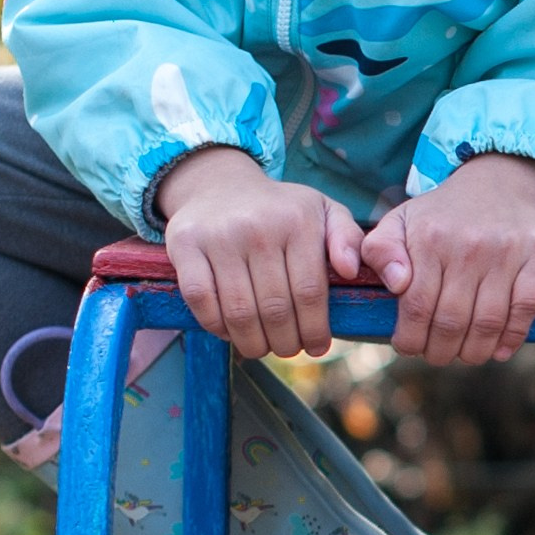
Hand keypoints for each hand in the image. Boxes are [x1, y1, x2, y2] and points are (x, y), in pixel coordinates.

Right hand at [158, 148, 362, 359]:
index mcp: (297, 222)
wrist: (219, 184)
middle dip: (285, 342)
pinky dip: (217, 326)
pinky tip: (230, 332)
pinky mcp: (185, 244)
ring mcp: (219, 236)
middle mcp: (258, 228)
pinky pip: (202, 300)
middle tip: (287, 349)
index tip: (316, 348)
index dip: (313, 330)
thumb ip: (348, 238)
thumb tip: (350, 270)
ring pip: (239, 312)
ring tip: (261, 348)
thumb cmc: (280, 210)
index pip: (309, 292)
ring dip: (253, 343)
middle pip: (275, 309)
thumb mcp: (323, 211)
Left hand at [361, 153, 534, 364]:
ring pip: (487, 323)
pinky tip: (498, 349)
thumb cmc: (444, 214)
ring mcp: (508, 253)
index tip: (409, 347)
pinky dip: (512, 338)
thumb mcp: (400, 221)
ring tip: (465, 355)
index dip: (410, 339)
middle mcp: (469, 245)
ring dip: (474, 352)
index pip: (416, 307)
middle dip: (440, 351)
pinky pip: (525, 310)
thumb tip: (396, 284)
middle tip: (437, 355)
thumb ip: (380, 251)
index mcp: (430, 238)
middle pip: (451, 321)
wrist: (501, 183)